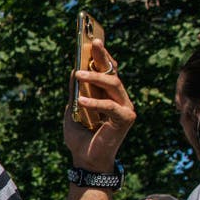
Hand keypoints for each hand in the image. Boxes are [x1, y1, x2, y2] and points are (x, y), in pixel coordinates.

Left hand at [65, 39, 135, 171]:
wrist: (85, 160)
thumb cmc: (80, 136)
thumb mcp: (73, 109)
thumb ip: (75, 91)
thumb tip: (73, 69)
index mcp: (108, 94)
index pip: (108, 69)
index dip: (102, 54)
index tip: (92, 39)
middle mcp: (120, 98)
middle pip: (112, 72)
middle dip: (102, 57)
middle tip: (92, 43)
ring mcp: (125, 107)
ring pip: (114, 84)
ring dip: (95, 77)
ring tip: (77, 73)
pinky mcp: (126, 119)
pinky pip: (111, 106)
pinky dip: (95, 102)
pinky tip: (81, 99)